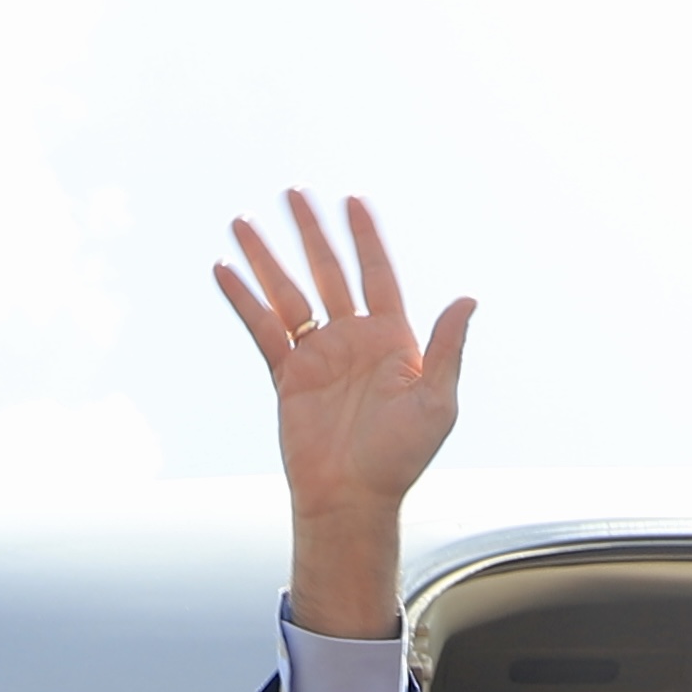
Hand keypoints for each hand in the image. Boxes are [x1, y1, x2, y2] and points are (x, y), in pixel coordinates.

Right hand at [214, 190, 470, 637]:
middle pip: (328, 271)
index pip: (377, 274)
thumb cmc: (401, 458)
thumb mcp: (437, 403)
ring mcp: (318, 355)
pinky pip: (262, 329)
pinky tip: (223, 270)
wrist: (353, 500)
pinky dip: (243, 300)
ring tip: (242, 222)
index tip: (352, 201)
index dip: (366, 237)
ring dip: (266, 257)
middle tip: (292, 192)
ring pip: (288, 293)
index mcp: (392, 340)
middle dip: (310, 231)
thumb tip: (468, 298)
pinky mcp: (287, 376)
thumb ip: (447, 349)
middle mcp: (353, 339)